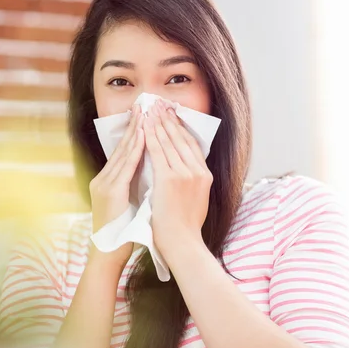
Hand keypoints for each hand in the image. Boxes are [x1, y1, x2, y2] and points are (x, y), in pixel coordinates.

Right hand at [89, 104, 144, 267]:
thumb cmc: (122, 232)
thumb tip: (150, 171)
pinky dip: (136, 150)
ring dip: (136, 131)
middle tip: (144, 105)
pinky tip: (144, 137)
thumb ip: (133, 186)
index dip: (134, 133)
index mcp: (107, 181)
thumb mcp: (127, 204)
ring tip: (145, 113)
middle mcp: (103, 179)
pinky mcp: (110, 192)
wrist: (109, 253)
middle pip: (121, 147)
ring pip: (123, 152)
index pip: (123, 152)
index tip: (145, 116)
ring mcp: (105, 184)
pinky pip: (125, 167)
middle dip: (135, 125)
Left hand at [143, 101, 211, 256]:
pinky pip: (157, 152)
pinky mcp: (171, 178)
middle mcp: (198, 171)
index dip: (180, 127)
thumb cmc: (184, 227)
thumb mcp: (196, 200)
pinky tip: (144, 126)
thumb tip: (185, 171)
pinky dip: (150, 137)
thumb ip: (191, 183)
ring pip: (169, 141)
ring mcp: (185, 174)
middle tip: (159, 104)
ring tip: (150, 109)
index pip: (191, 144)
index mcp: (205, 175)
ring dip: (158, 123)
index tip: (171, 115)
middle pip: (181, 138)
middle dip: (168, 119)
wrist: (182, 243)